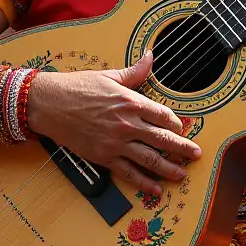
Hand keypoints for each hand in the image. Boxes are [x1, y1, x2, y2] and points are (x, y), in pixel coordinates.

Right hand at [26, 51, 201, 194]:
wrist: (50, 103)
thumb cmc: (78, 87)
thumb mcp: (109, 76)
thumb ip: (134, 72)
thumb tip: (150, 56)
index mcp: (131, 101)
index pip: (163, 115)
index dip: (176, 123)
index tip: (181, 128)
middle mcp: (127, 124)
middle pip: (163, 139)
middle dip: (182, 148)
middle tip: (196, 154)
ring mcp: (116, 143)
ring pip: (150, 159)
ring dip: (169, 168)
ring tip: (182, 174)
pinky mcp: (104, 157)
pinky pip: (129, 172)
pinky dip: (144, 183)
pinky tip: (156, 189)